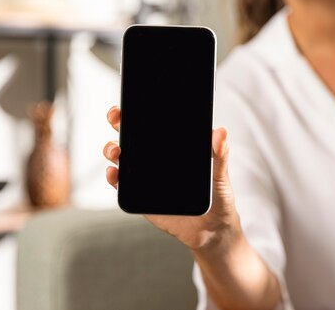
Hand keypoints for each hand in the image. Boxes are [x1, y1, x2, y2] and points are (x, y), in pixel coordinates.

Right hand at [103, 106, 241, 250]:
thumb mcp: (221, 176)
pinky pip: (122, 186)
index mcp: (175, 149)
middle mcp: (157, 161)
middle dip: (119, 123)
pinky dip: (114, 178)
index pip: (154, 126)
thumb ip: (220, 155)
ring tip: (116, 151)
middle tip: (116, 118)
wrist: (212, 232)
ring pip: (122, 159)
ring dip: (112, 150)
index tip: (130, 103)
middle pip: (132, 137)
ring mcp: (146, 178)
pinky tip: (113, 173)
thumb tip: (222, 132)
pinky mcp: (141, 198)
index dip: (139, 112)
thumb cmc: (219, 199)